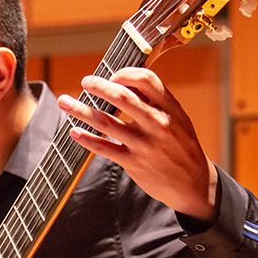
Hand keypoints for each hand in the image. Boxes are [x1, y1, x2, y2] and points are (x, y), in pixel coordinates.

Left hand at [57, 68, 218, 219]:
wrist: (193, 184)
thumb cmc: (181, 147)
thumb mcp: (177, 119)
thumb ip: (155, 103)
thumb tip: (126, 83)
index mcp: (169, 108)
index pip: (146, 80)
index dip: (125, 74)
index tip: (111, 75)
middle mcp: (157, 124)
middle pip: (123, 98)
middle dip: (99, 87)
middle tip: (85, 81)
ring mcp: (144, 145)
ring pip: (106, 123)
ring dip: (81, 110)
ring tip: (64, 101)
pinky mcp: (133, 163)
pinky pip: (104, 148)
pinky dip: (86, 139)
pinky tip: (74, 131)